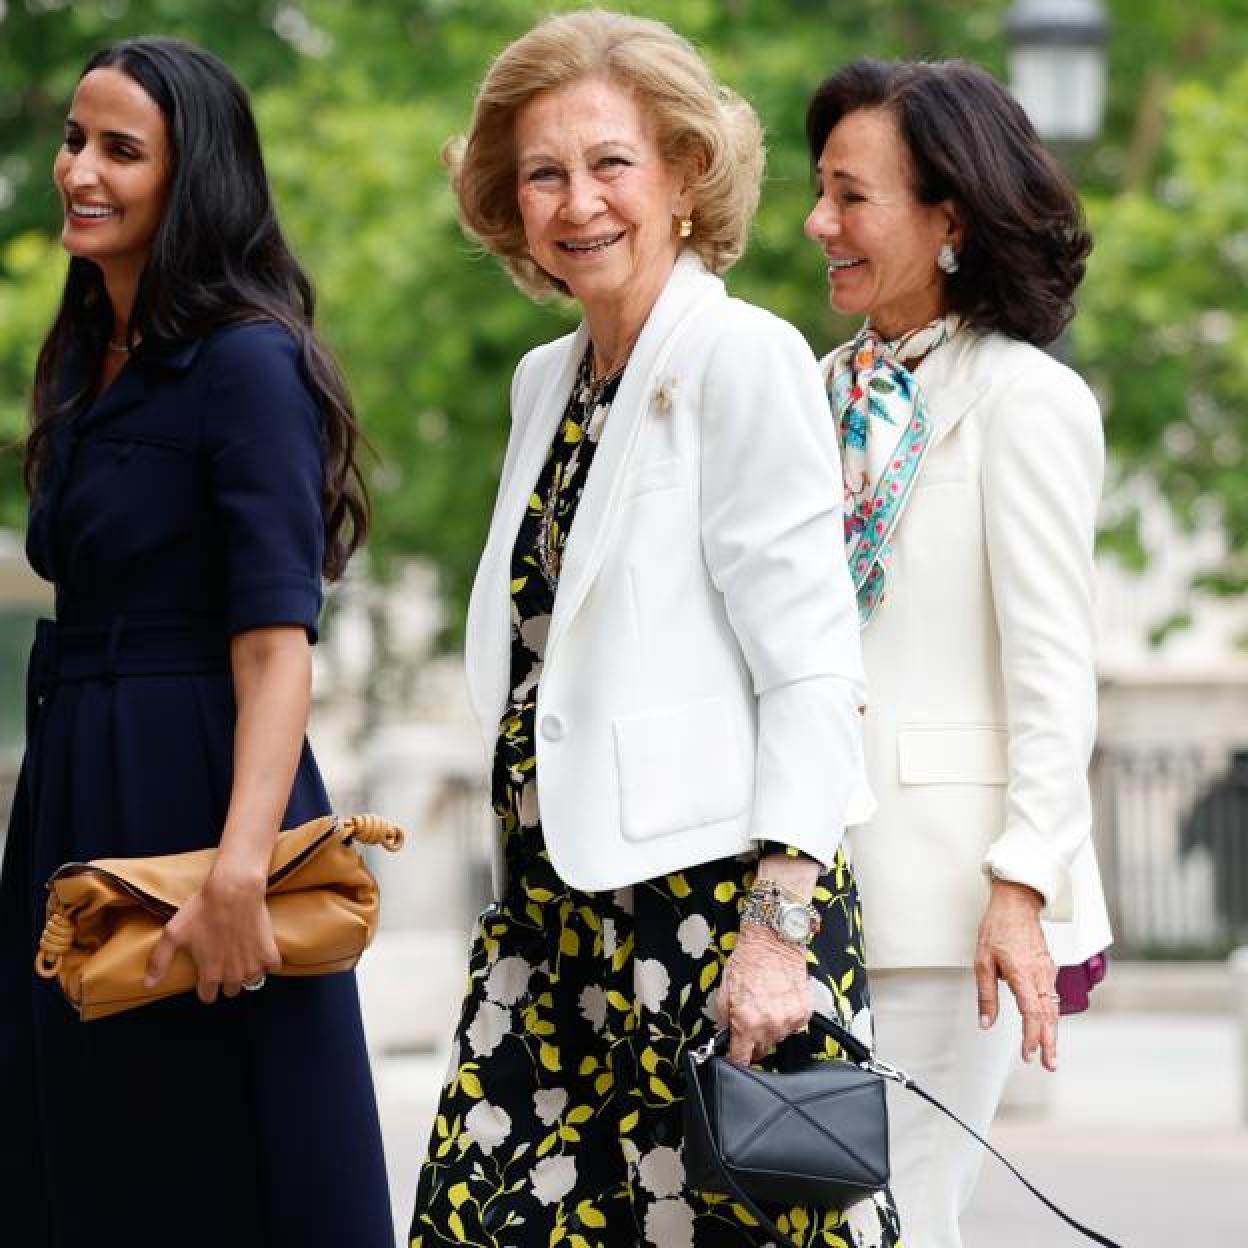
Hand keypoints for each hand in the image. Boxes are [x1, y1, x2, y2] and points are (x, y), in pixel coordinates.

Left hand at [144, 864, 280, 1003]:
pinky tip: (259, 949)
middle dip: (226, 979)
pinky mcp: (269, 953)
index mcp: (209, 974)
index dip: (206, 985)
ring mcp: (253, 965)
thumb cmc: (202, 910)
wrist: (233, 891)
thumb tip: (148, 985)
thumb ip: (159, 962)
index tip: (208, 972)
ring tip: (241, 954)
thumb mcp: (173, 934)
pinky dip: (267, 961)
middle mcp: (232, 975)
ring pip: (251, 981)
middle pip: (230, 991)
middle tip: (225, 960)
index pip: (208, 996)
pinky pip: (271, 968)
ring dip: (247, 971)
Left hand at [719, 923, 811, 1064]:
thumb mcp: (724, 991)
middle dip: (753, 1040)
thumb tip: (726, 1038)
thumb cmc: (748, 961)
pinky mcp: (804, 1013)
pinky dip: (785, 1019)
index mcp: (747, 1022)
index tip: (735, 1058)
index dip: (736, 1060)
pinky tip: (778, 1001)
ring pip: (777, 1039)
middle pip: (761, 1051)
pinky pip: (792, 1027)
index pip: (741, 1060)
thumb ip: (724, 1021)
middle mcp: (770, 1025)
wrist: (773, 941)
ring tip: (765, 1004)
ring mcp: (790, 1020)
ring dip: (770, 1029)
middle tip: (749, 1019)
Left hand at [974, 878, 1058, 1070]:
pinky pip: (1052, 996)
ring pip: (1053, 1007)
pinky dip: (1051, 1015)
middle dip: (1049, 1043)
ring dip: (1052, 1032)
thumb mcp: (982, 962)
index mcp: (1023, 973)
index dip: (1031, 1036)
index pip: (1031, 1013)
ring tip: (1049, 1053)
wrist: (1016, 904)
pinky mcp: (1049, 968)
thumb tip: (985, 1022)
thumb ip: (986, 995)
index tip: (1027, 1053)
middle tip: (1049, 1064)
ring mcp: (1048, 971)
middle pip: (1048, 1015)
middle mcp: (1040, 974)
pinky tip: (1047, 1026)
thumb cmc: (998, 928)